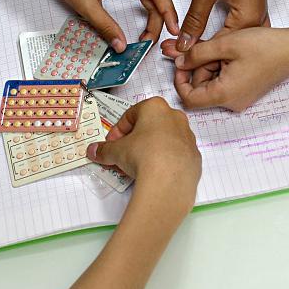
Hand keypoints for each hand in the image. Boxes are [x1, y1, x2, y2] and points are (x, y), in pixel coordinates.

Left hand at [27, 0, 179, 50]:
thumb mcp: (84, 4)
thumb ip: (104, 26)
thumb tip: (121, 45)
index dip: (169, 11)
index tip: (173, 30)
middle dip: (162, 16)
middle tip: (153, 39)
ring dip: (157, 9)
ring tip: (152, 30)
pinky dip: (148, 4)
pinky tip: (144, 16)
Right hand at [86, 97, 200, 210]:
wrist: (169, 181)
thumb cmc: (143, 155)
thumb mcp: (116, 151)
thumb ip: (104, 149)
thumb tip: (94, 150)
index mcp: (155, 107)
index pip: (130, 115)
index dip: (117, 131)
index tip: (111, 144)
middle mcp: (175, 117)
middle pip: (148, 126)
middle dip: (133, 141)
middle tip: (122, 156)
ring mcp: (187, 137)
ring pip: (164, 140)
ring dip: (149, 150)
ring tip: (136, 168)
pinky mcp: (194, 156)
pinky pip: (175, 155)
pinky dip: (164, 161)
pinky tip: (154, 174)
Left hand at [165, 27, 288, 110]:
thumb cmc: (264, 47)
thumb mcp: (224, 44)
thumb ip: (197, 54)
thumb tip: (179, 62)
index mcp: (224, 94)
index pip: (189, 99)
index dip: (179, 81)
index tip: (181, 63)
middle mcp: (232, 102)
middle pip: (200, 90)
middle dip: (198, 68)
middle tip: (209, 47)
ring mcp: (240, 98)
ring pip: (212, 84)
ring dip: (210, 66)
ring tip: (225, 48)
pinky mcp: (245, 92)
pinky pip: (224, 83)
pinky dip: (221, 68)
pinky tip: (232, 53)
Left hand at [175, 0, 269, 51]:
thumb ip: (195, 18)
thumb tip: (185, 42)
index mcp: (248, 21)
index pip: (217, 49)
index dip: (191, 53)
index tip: (169, 54)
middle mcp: (256, 23)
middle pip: (224, 48)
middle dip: (196, 51)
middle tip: (170, 51)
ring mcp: (256, 16)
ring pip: (228, 41)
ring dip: (205, 44)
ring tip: (181, 46)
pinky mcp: (251, 9)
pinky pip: (233, 30)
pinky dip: (216, 35)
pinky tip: (202, 36)